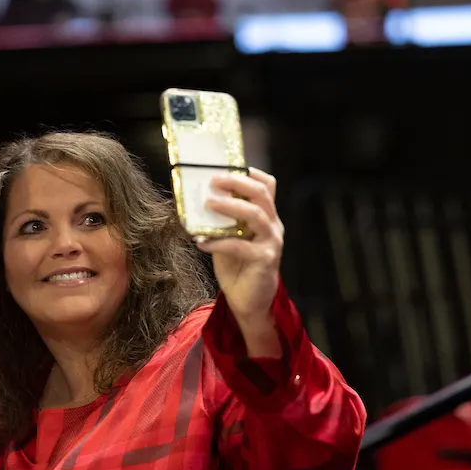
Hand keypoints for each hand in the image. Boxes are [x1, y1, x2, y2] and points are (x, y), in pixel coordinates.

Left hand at [196, 168, 284, 354]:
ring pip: (255, 215)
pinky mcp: (264, 260)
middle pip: (262, 194)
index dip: (250, 173)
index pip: (267, 186)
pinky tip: (201, 243)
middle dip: (237, 183)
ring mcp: (271, 243)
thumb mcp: (230, 239)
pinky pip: (239, 246)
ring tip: (208, 204)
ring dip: (229, 206)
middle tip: (214, 180)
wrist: (250, 303)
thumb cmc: (239, 268)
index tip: (227, 166)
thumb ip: (222, 222)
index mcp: (267, 217)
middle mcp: (273, 226)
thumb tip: (197, 203)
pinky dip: (217, 242)